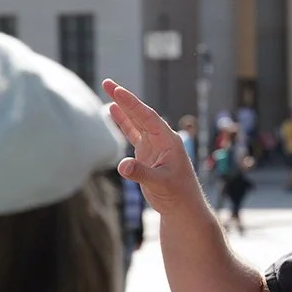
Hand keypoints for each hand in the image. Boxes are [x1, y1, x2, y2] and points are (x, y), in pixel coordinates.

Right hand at [103, 79, 194, 216]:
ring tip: (109, 90)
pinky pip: (134, 134)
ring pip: (137, 122)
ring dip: (123, 107)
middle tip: (108, 82)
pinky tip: (114, 111)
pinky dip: (124, 123)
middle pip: (141, 114)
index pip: (148, 117)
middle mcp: (162, 139)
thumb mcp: (159, 184)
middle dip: (125, 99)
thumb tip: (123, 166)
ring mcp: (155, 146)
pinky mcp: (148, 154)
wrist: (183, 208)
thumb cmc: (177, 196)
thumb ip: (141, 174)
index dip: (132, 104)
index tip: (117, 91)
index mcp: (169, 141)